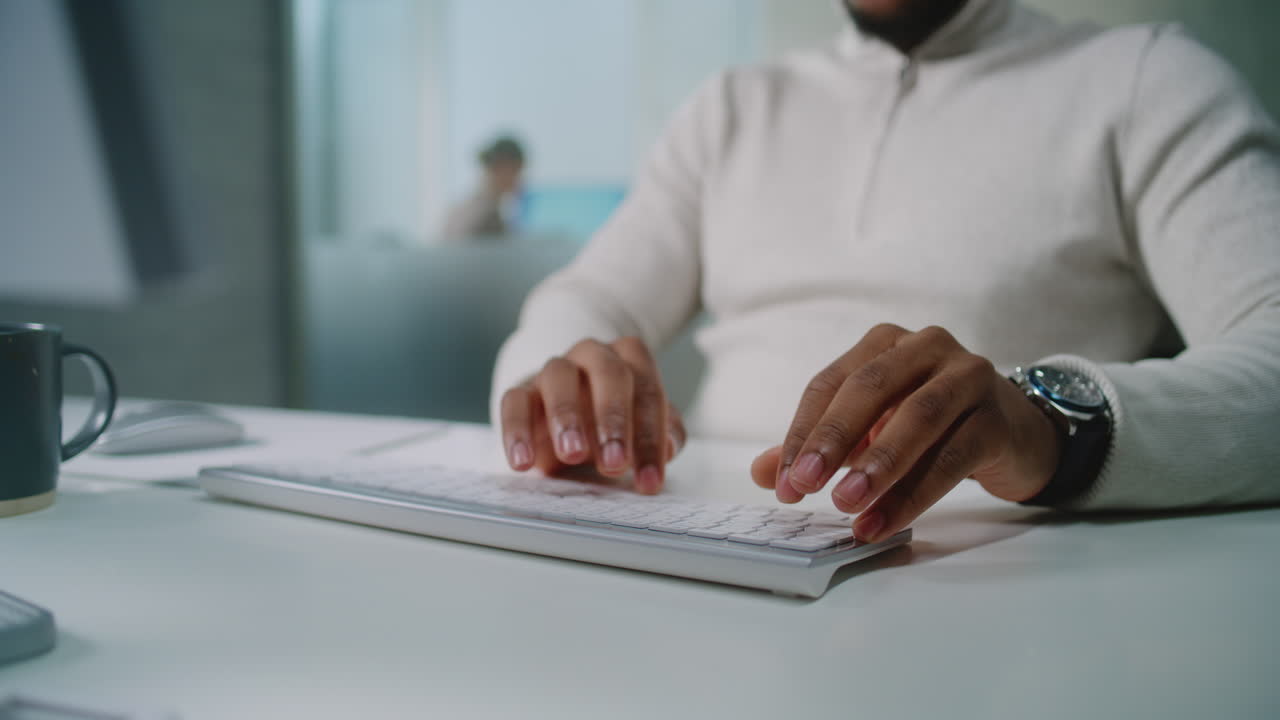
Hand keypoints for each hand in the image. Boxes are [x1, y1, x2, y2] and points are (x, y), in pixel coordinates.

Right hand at [499, 337, 685, 493]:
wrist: (569, 410)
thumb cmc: (611, 419)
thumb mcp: (642, 427)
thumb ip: (662, 434)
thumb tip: (668, 449)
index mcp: (630, 359)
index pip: (648, 391)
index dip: (651, 438)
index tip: (650, 480)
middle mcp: (593, 355)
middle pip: (608, 373)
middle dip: (613, 420)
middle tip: (615, 463)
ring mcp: (554, 370)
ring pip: (559, 378)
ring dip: (567, 417)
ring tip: (572, 454)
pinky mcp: (521, 390)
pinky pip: (513, 402)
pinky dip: (516, 431)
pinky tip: (523, 463)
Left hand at [750, 324, 1063, 541]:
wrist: (1015, 434)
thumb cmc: (930, 427)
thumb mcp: (870, 431)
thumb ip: (819, 447)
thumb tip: (764, 474)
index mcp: (884, 344)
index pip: (830, 383)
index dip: (803, 433)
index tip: (783, 482)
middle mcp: (927, 347)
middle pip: (869, 389)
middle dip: (832, 440)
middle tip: (804, 487)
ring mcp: (968, 378)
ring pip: (915, 419)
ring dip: (876, 466)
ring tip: (845, 506)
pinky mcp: (997, 419)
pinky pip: (951, 457)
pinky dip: (914, 495)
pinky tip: (884, 521)